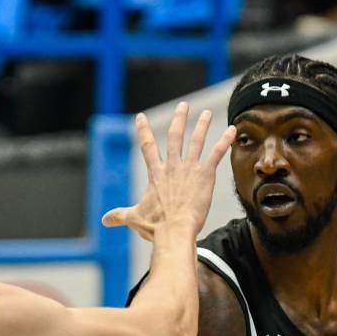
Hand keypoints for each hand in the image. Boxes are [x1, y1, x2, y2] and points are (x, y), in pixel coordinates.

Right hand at [102, 102, 235, 241]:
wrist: (174, 230)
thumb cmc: (155, 226)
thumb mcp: (134, 218)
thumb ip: (119, 216)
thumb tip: (103, 221)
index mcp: (156, 174)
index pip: (147, 147)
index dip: (143, 131)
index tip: (141, 117)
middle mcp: (172, 166)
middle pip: (175, 136)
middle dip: (179, 119)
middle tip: (183, 105)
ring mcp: (189, 169)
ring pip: (196, 141)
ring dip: (202, 126)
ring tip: (207, 114)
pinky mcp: (205, 175)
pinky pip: (216, 154)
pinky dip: (225, 141)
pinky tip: (233, 130)